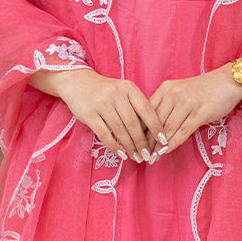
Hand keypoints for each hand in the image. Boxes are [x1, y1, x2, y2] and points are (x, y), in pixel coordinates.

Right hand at [30, 67, 166, 162]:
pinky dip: (114, 146)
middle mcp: (116, 94)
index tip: (163, 141)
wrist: (78, 82)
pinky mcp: (89, 114)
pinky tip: (121, 154)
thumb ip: (136, 107)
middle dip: (142, 142)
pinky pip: (104, 134)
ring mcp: (102, 104)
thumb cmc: (107, 91)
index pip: (147, 110)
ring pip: (120, 130)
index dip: (156, 127)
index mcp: (129, 88)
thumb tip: (153, 132)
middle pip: (133, 123)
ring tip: (136, 158)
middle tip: (147, 155)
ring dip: (130, 147)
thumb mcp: (124, 92)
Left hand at [148, 68, 241, 153]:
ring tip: (152, 158)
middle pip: (155, 122)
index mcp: (165, 89)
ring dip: (158, 146)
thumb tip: (152, 129)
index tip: (134, 144)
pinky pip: (182, 131)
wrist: (228, 82)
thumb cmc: (203, 91)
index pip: (147, 112)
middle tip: (141, 155)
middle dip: (147, 141)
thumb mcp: (180, 93)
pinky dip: (172, 143)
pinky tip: (165, 152)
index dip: (140, 130)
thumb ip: (167, 106)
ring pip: (167, 128)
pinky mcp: (199, 113)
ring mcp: (186, 103)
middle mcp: (173, 94)